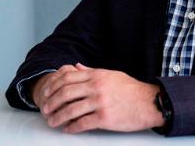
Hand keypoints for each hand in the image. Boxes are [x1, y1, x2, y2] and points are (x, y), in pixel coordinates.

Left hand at [38, 63, 162, 132]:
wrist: (149, 102)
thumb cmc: (131, 90)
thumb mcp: (110, 74)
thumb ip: (91, 71)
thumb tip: (75, 67)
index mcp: (96, 75)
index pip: (67, 78)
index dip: (52, 86)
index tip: (45, 93)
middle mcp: (96, 87)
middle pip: (65, 93)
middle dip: (51, 102)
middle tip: (45, 110)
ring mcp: (100, 102)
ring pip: (71, 110)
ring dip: (58, 117)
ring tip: (52, 121)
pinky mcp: (105, 118)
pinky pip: (83, 123)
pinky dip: (72, 127)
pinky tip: (68, 129)